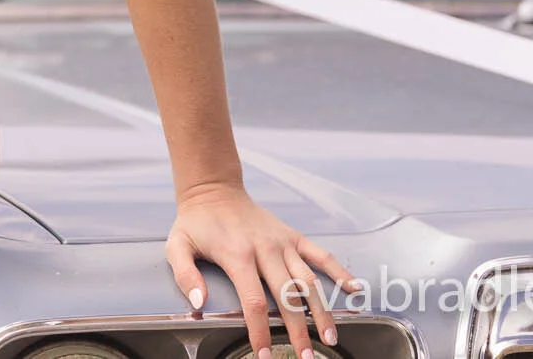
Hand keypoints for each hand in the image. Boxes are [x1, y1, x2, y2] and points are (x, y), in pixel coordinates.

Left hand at [165, 181, 359, 358]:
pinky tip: (355, 288)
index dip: (261, 331)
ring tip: (330, 337)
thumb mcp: (177, 245)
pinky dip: (339, 270)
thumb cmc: (196, 222)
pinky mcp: (292, 236)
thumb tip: (200, 303)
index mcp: (237, 255)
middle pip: (288, 297)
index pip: (254, 302)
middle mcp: (265, 249)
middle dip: (299, 331)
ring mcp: (283, 242)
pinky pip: (320, 254)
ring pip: (308, 280)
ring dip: (322, 310)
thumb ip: (185, 275)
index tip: (265, 355)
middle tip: (308, 357)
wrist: (214, 189)